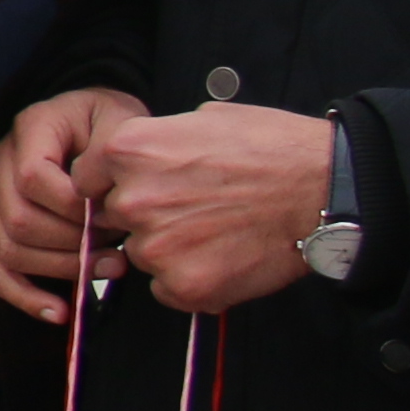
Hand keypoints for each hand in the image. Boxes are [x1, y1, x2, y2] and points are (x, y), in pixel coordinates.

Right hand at [0, 87, 145, 322]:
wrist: (93, 122)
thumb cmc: (108, 122)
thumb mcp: (119, 119)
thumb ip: (111, 154)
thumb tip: (102, 203)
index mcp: (29, 129)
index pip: (33, 178)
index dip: (73, 206)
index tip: (114, 214)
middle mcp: (0, 164)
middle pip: (20, 221)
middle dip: (75, 243)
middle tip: (120, 247)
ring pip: (11, 250)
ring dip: (63, 268)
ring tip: (110, 267)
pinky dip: (27, 298)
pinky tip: (60, 312)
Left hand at [69, 99, 332, 314]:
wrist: (323, 188)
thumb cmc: (270, 147)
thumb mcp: (200, 120)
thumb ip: (154, 144)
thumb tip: (135, 163)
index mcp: (128, 150)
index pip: (86, 180)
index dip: (113, 185)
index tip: (142, 188)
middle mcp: (133, 199)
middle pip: (115, 220)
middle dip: (144, 217)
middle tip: (192, 209)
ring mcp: (157, 247)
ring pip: (142, 256)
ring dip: (169, 249)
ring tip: (217, 230)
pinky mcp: (185, 287)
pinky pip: (167, 290)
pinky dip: (190, 279)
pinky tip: (224, 256)